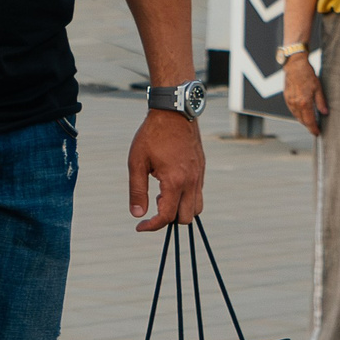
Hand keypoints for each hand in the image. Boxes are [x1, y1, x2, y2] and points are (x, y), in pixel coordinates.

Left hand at [129, 109, 205, 231]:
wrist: (174, 113)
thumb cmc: (152, 136)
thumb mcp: (136, 163)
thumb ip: (137, 190)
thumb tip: (137, 214)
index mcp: (175, 181)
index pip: (167, 216)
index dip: (152, 226)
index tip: (140, 226)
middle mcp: (192, 181)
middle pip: (187, 218)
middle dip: (169, 219)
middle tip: (153, 204)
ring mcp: (200, 176)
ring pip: (197, 208)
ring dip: (180, 209)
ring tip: (162, 194)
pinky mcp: (202, 170)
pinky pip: (198, 194)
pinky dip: (186, 198)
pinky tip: (170, 185)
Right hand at [283, 56, 325, 136]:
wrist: (295, 67)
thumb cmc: (307, 75)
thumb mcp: (318, 88)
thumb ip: (321, 102)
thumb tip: (325, 113)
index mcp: (304, 102)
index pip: (309, 120)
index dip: (313, 128)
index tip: (317, 133)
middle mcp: (295, 104)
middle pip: (302, 120)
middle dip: (308, 125)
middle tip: (315, 128)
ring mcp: (289, 101)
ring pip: (296, 116)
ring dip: (303, 120)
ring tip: (310, 121)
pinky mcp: (286, 98)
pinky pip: (292, 110)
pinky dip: (297, 114)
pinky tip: (302, 113)